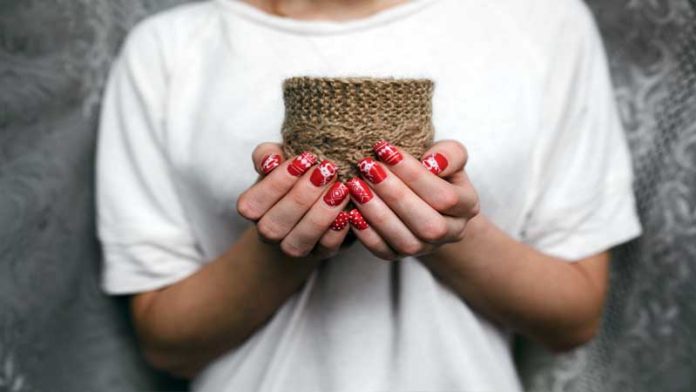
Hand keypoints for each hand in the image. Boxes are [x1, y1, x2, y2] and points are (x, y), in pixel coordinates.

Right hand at [236, 143, 350, 258]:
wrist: (315, 198)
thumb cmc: (294, 175)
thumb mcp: (279, 159)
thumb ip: (268, 155)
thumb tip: (272, 159)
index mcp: (253, 209)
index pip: (252, 203)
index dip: (276, 182)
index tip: (303, 159)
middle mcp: (269, 233)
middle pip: (274, 225)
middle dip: (301, 197)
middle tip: (326, 171)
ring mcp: (294, 247)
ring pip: (298, 242)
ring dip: (320, 214)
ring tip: (340, 189)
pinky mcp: (321, 253)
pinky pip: (326, 248)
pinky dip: (337, 231)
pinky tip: (349, 210)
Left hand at [345, 140, 478, 259]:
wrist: (422, 196)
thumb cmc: (434, 170)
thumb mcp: (447, 155)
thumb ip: (449, 154)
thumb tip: (432, 163)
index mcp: (467, 206)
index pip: (444, 196)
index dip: (414, 174)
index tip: (385, 149)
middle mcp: (451, 232)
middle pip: (427, 224)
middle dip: (394, 194)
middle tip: (368, 167)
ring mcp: (426, 248)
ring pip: (406, 242)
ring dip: (378, 214)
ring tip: (356, 186)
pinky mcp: (399, 256)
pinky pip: (384, 252)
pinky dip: (367, 234)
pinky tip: (352, 211)